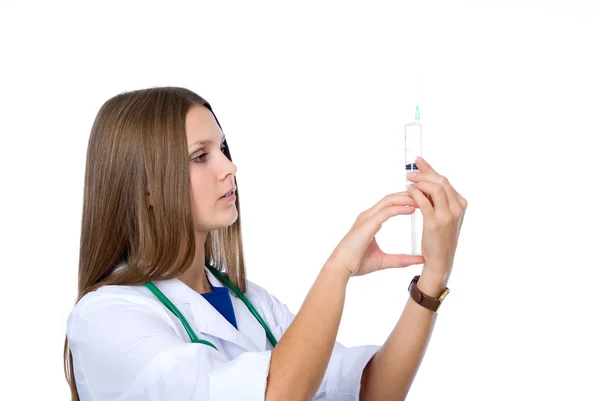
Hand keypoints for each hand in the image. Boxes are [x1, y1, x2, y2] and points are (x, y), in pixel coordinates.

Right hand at [326, 192, 424, 277]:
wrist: (342, 268)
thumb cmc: (357, 264)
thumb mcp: (385, 261)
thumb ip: (402, 259)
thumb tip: (421, 260)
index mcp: (370, 221)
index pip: (389, 205)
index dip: (404, 201)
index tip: (421, 202)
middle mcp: (367, 216)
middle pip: (390, 199)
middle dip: (407, 195)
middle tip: (424, 195)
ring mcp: (366, 218)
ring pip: (389, 201)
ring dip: (405, 198)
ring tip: (422, 198)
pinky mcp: (367, 224)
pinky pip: (386, 211)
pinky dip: (399, 208)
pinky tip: (412, 208)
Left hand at [406, 157, 467, 278]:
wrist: (440, 260)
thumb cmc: (438, 237)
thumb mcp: (441, 215)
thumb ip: (436, 199)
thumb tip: (425, 180)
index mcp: (460, 204)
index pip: (444, 180)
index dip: (430, 169)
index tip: (418, 162)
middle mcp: (457, 208)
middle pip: (441, 181)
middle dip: (424, 173)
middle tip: (410, 173)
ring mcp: (448, 216)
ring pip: (435, 188)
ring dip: (420, 182)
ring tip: (408, 181)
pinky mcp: (436, 223)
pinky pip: (425, 203)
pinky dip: (416, 194)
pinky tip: (408, 192)